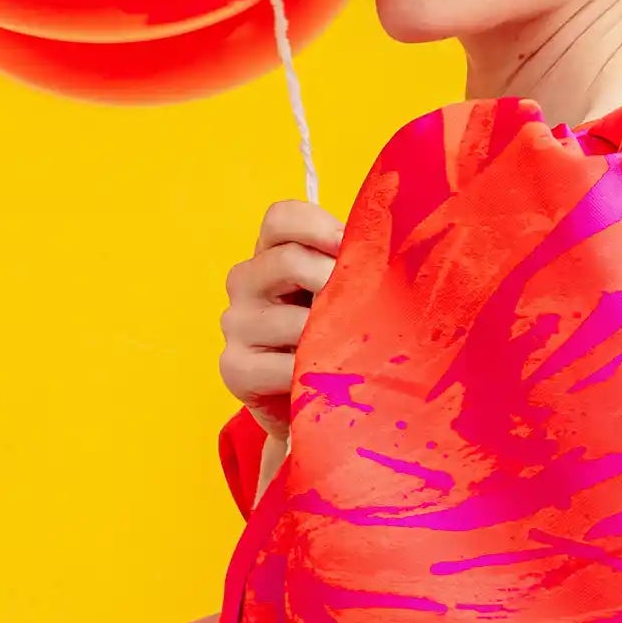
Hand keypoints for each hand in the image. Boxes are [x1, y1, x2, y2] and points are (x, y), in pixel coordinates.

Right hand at [217, 199, 344, 430]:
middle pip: (287, 260)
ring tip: (354, 349)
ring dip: (331, 334)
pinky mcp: (235, 368)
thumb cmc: (332, 338)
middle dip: (334, 280)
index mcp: (270, 253)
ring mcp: (235, 325)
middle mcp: (244, 282)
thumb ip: (352, 266)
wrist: (309, 404)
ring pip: (292, 319)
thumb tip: (385, 248)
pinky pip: (285, 365)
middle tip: (363, 303)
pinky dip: (316, 372)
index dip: (318, 226)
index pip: (281, 218)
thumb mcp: (342, 294)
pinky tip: (331, 378)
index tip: (351, 246)